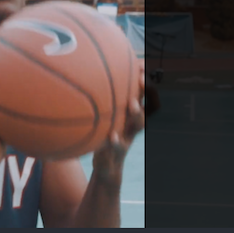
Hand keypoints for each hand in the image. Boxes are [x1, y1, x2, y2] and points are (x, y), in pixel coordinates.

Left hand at [92, 59, 145, 182]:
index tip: (141, 64)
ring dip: (136, 114)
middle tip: (142, 78)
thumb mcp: (104, 119)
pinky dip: (115, 141)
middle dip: (145, 93)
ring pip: (137, 125)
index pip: (140, 96)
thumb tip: (88, 77)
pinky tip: (111, 135)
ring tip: (132, 103)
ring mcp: (126, 138)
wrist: (106, 168)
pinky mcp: (116, 153)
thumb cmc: (103, 137)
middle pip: (143, 104)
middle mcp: (131, 125)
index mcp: (128, 116)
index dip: (142, 82)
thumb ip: (102, 104)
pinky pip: (118, 146)